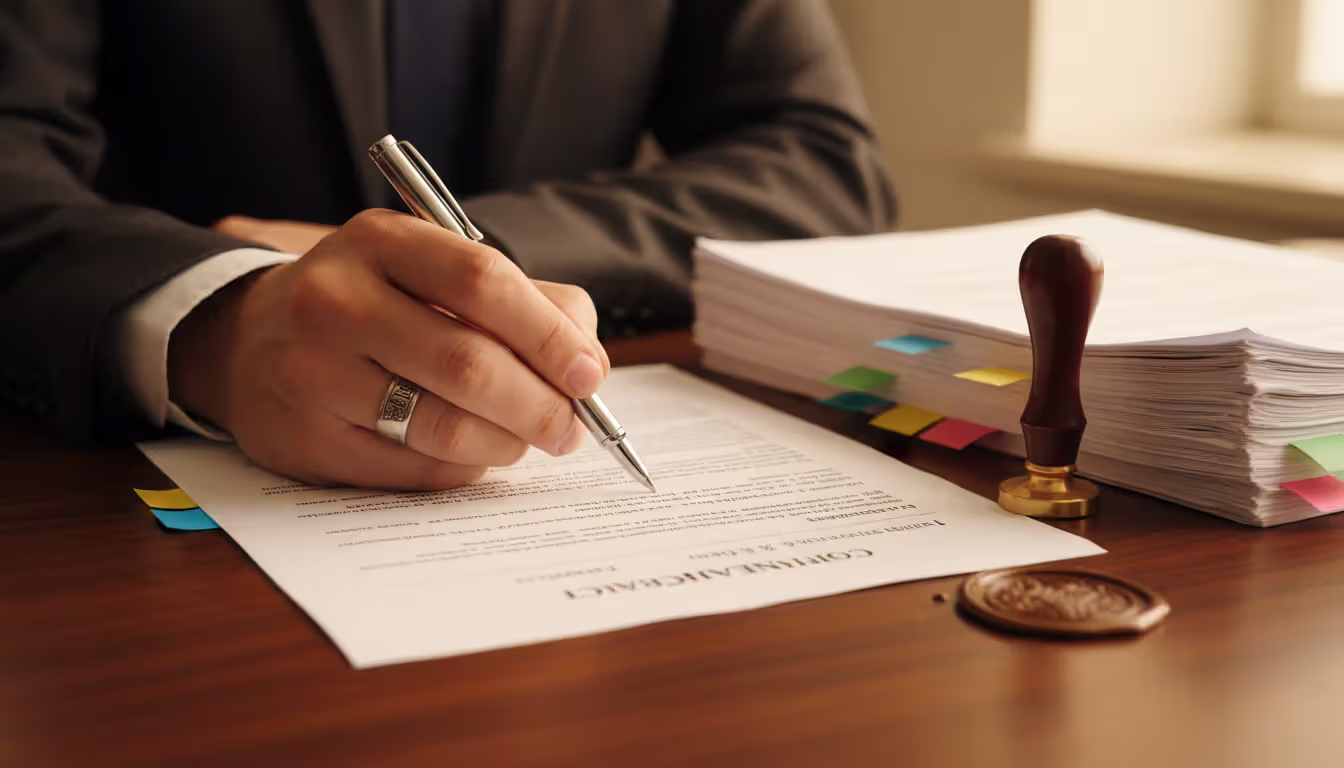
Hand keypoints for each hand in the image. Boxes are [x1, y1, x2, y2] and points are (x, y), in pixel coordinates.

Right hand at [171, 209, 610, 488]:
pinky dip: (461, 467)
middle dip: (539, 405)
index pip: (483, 280)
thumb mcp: (436, 271)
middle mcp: (335, 299)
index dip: (547, 334)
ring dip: (506, 443)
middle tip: (570, 427)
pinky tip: (471, 452)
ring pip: (442, 426)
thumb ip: (525, 301)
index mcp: (380, 241)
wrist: (247, 340)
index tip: (588, 375)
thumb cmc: (372, 304)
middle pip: (468, 363)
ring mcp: (310, 371)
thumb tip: (587, 363)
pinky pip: (411, 468)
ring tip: (525, 440)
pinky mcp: (302, 439)